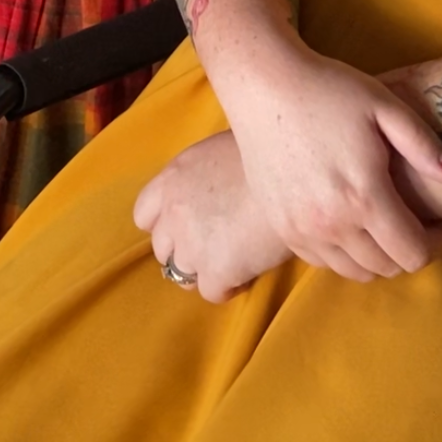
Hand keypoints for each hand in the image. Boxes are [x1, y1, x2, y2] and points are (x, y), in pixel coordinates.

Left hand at [134, 132, 291, 303]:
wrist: (297, 175)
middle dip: (185, 249)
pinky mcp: (216, 270)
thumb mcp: (224, 149)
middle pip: (163, 248)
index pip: (144, 213)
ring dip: (205, 270)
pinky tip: (250, 271)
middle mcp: (174, 212)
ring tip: (235, 260)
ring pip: (182, 274)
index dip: (165, 223)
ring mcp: (191, 245)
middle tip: (217, 244)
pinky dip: (229, 286)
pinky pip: (212, 292)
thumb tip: (213, 188)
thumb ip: (205, 174)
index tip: (188, 225)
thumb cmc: (271, 153)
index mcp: (173, 178)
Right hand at [223, 42, 441, 283]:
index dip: (437, 243)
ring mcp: (303, 232)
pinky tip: (350, 222)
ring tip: (384, 224)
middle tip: (415, 220)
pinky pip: (325, 263)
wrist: (263, 85)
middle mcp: (333, 225)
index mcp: (365, 197)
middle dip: (411, 250)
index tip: (441, 221)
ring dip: (379, 257)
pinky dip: (346, 254)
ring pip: (356, 272)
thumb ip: (425, 146)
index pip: (413, 254)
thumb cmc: (329, 89)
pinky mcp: (282, 229)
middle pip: (387, 269)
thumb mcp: (385, 105)